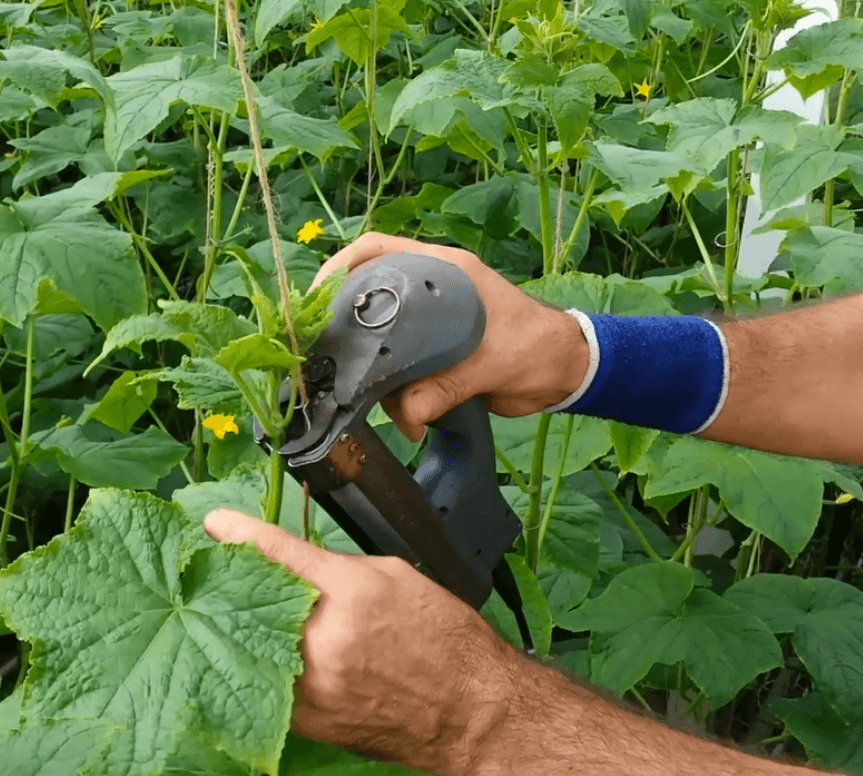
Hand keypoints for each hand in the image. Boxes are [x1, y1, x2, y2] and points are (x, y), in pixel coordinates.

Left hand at [203, 508, 518, 775]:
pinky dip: (262, 664)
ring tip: (243, 612)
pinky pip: (268, 684)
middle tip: (228, 570)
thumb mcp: (397, 577)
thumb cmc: (445, 638)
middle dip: (240, 582)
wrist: (471, 709)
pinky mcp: (309, 723)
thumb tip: (297, 565)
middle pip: (256, 602)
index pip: (282, 554)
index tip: (216, 523)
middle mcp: (326, 640)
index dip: (243, 534)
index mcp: (352, 593)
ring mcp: (314, 687)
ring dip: (244, 625)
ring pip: (253, 646)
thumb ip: (339, 568)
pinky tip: (263, 651)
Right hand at [312, 232, 588, 440]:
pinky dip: (401, 399)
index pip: (378, 250)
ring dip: (381, 380)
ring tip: (392, 409)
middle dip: (350, 334)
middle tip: (330, 361)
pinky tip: (410, 419)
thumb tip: (408, 416)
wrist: (565, 373)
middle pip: (369, 299)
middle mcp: (428, 293)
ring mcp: (429, 326)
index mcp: (442, 272)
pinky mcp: (434, 357)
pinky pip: (401, 372)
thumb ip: (448, 386)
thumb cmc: (536, 347)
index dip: (340, 267)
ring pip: (382, 345)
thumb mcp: (492, 363)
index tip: (316, 299)